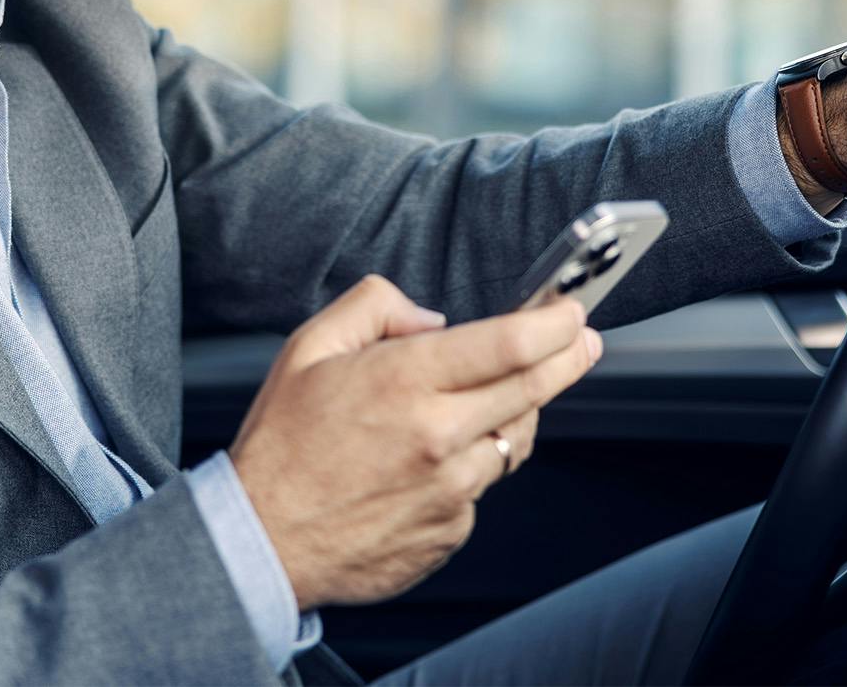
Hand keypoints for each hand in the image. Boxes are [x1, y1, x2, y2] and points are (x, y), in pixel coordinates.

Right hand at [228, 274, 601, 610]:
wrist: (262, 539)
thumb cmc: (283, 441)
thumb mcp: (311, 345)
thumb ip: (375, 306)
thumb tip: (431, 318)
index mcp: (405, 381)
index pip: (508, 344)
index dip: (552, 324)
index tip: (571, 311)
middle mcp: (437, 436)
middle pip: (531, 389)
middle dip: (567, 358)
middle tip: (584, 341)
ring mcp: (449, 490)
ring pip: (513, 440)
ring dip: (518, 412)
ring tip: (497, 396)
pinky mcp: (450, 532)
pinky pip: (481, 487)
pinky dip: (473, 464)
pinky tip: (435, 458)